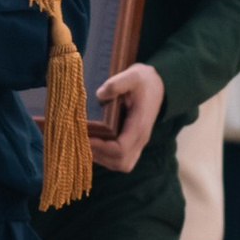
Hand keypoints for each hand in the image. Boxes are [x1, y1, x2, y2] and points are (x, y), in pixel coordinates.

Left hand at [89, 60, 165, 174]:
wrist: (157, 86)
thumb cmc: (143, 81)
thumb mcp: (132, 76)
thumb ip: (117, 83)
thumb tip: (100, 95)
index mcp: (140, 125)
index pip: (121, 148)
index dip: (102, 147)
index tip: (86, 137)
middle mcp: (141, 139)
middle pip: (121, 162)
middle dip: (100, 155)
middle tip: (83, 141)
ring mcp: (138, 143)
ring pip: (121, 164)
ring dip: (102, 158)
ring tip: (86, 144)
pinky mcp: (133, 143)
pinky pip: (121, 160)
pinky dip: (106, 157)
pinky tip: (94, 144)